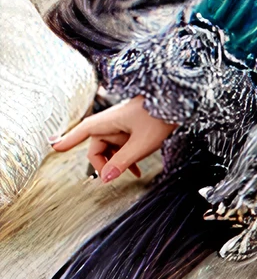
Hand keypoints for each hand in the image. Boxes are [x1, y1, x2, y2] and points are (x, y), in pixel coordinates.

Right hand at [48, 96, 175, 182]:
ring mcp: (121, 124)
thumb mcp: (142, 144)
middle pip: (97, 147)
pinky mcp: (131, 127)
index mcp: (108, 121)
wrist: (180, 101)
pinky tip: (135, 170)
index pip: (81, 131)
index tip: (53, 146)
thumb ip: (122, 162)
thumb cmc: (161, 117)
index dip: (67, 140)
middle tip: (115, 177)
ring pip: (111, 148)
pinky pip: (122, 145)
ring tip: (133, 173)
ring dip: (117, 162)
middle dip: (105, 163)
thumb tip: (105, 178)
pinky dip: (125, 157)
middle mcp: (111, 122)